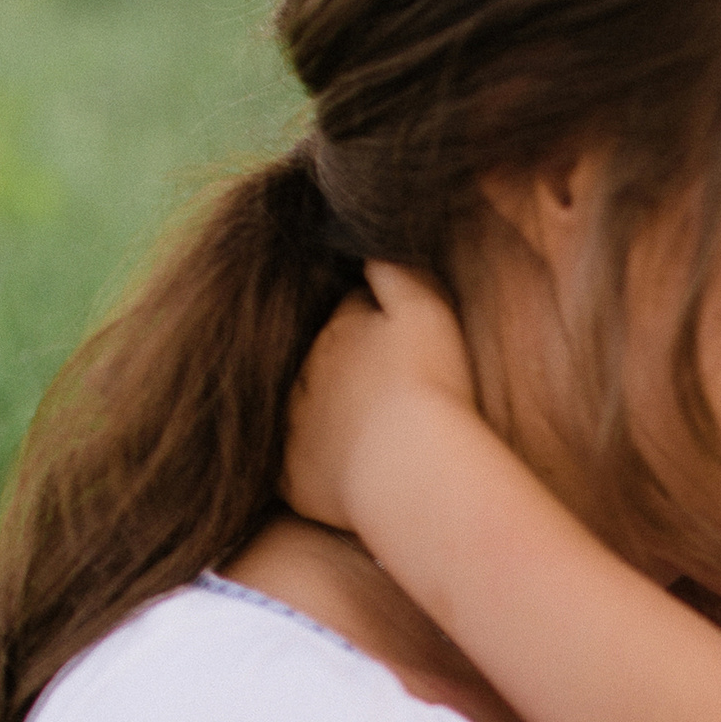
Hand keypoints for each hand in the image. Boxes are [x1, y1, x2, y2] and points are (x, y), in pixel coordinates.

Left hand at [285, 260, 478, 537]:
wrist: (414, 472)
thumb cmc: (430, 390)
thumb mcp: (426, 312)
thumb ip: (396, 271)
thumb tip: (368, 243)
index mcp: (337, 331)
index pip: (352, 316)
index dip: (378, 326)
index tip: (402, 348)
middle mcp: (302, 374)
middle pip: (325, 364)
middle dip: (347, 371)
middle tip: (391, 398)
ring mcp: (292, 427)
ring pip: (308, 414)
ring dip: (331, 419)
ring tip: (375, 441)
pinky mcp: (290, 478)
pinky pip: (298, 470)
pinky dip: (319, 471)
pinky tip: (355, 478)